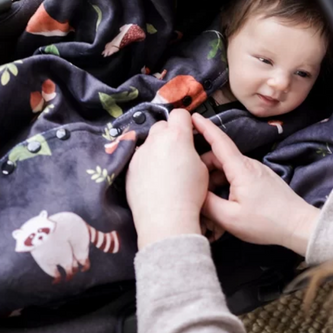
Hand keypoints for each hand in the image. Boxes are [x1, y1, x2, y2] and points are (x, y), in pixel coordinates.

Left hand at [126, 110, 208, 248]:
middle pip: (162, 125)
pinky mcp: (129, 168)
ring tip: (165, 169)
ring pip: (149, 142)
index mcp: (177, 136)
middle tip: (177, 151)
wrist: (165, 219)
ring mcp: (139, 154)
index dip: (186, 121)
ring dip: (157, 149)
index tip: (189, 132)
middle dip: (170, 134)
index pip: (180, 113)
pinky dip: (147, 164)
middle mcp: (155, 140)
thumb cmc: (189, 195)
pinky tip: (153, 180)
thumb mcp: (202, 168)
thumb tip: (186, 148)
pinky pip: (139, 158)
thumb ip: (192, 150)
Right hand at [192, 113, 319, 255]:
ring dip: (214, 177)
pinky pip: (237, 174)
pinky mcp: (261, 179)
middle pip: (219, 156)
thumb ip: (207, 204)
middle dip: (202, 165)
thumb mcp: (230, 218)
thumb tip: (193, 193)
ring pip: (228, 167)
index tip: (192, 116)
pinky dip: (225, 182)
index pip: (218, 141)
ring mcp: (256, 171)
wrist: (298, 226)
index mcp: (240, 169)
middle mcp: (249, 165)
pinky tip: (220, 199)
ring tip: (204, 196)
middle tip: (190, 181)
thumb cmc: (267, 223)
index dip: (204, 128)